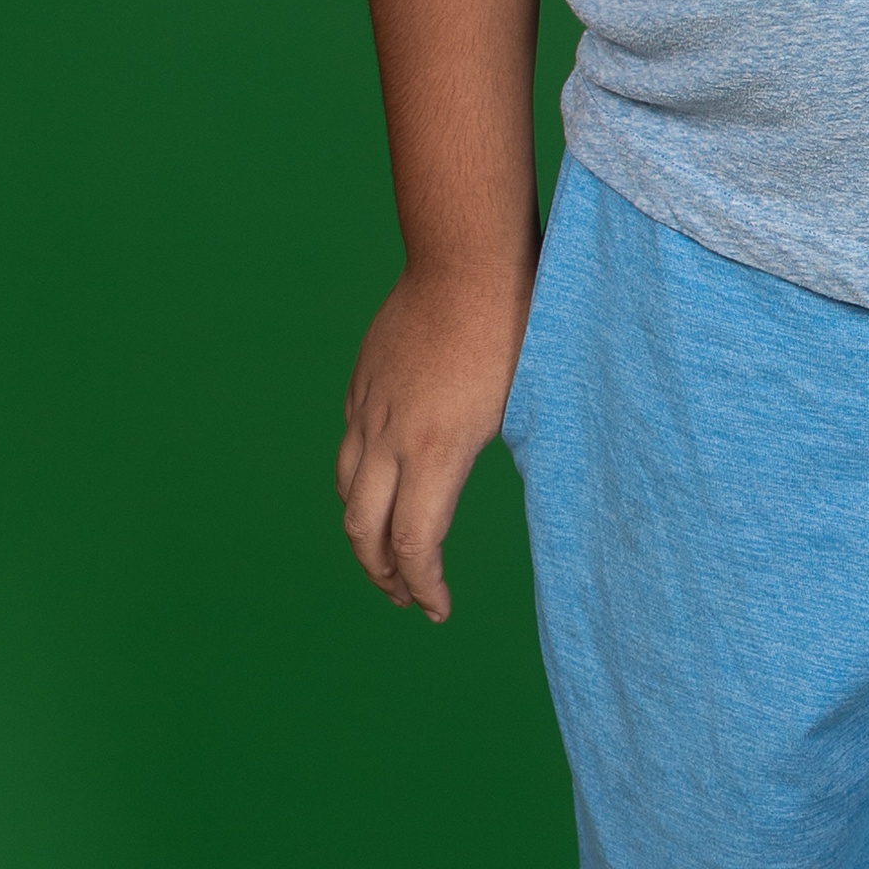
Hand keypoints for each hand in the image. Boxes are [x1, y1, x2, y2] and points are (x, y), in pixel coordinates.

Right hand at [336, 255, 536, 621]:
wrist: (465, 257)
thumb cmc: (514, 326)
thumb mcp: (522, 402)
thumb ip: (494, 456)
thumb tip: (494, 491)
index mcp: (438, 450)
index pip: (415, 545)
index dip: (424, 588)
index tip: (438, 610)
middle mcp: (392, 437)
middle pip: (364, 531)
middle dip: (382, 575)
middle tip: (407, 598)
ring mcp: (369, 408)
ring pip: (346, 489)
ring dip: (362, 532)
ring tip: (385, 554)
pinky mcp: (362, 383)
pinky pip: (349, 444)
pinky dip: (359, 479)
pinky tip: (382, 483)